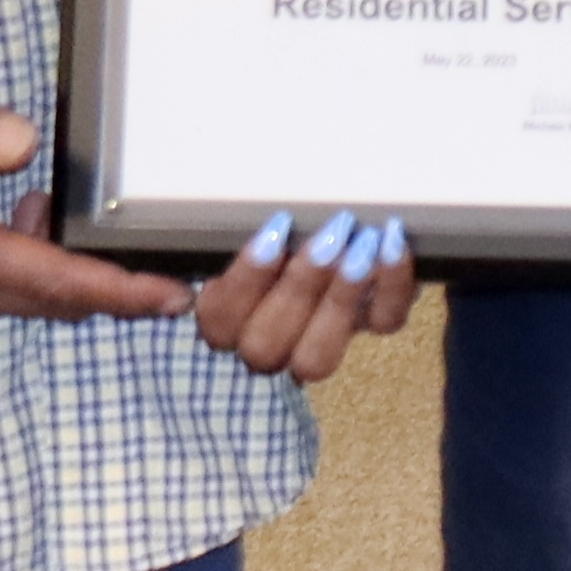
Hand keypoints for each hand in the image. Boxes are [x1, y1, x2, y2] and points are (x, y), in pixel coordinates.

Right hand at [0, 66, 191, 328]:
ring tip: (41, 200)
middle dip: (94, 279)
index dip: (119, 291)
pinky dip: (10, 267)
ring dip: (44, 265)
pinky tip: (3, 215)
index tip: (169, 298)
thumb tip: (27, 145)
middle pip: (43, 301)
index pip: (52, 280)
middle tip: (134, 246)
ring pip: (11, 299)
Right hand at [193, 207, 417, 381]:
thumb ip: (185, 256)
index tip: (276, 230)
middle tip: (329, 233)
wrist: (330, 214)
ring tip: (360, 245)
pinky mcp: (370, 324)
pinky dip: (393, 285)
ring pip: (319, 356)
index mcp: (225, 316)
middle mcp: (267, 342)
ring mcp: (319, 340)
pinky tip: (392, 243)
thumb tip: (176, 296)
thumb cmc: (270, 221)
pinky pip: (384, 322)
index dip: (247, 280)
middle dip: (300, 287)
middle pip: (265, 346)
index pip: (219, 319)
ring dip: (341, 299)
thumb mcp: (223, 226)